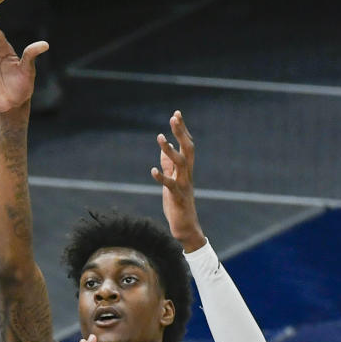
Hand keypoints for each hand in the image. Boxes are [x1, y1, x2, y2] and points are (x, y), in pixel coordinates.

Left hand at [151, 111, 205, 250]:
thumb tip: (165, 148)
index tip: (176, 114)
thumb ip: (168, 165)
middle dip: (180, 133)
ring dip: (170, 150)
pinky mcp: (177, 197)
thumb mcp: (172, 181)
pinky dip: (162, 177)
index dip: (182, 130)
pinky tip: (153, 170)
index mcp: (186, 170)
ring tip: (160, 138)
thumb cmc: (177, 204)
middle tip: (174, 118)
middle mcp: (187, 174)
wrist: (185, 227)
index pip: (186, 145)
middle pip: (187, 149)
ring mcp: (184, 185)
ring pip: (180, 163)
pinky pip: (170, 185)